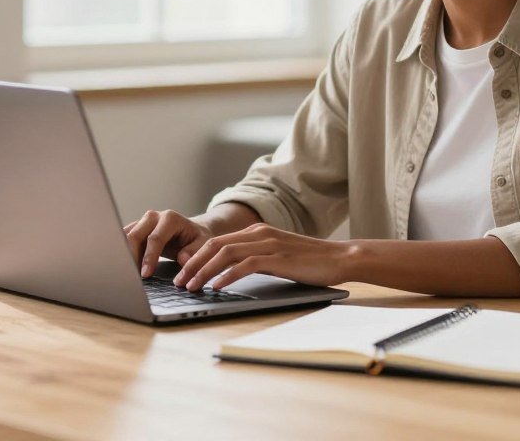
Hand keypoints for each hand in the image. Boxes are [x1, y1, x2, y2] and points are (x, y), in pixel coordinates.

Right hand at [123, 209, 214, 278]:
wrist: (192, 231)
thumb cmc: (197, 239)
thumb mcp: (203, 245)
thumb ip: (194, 252)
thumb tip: (183, 259)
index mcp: (170, 218)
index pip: (155, 238)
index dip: (149, 257)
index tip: (146, 274)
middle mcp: (154, 216)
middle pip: (135, 235)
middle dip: (131, 256)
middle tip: (131, 276)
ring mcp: (143, 221)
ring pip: (126, 236)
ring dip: (124, 254)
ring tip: (126, 273)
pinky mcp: (137, 228)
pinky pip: (124, 238)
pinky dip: (122, 252)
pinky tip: (124, 266)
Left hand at [172, 223, 352, 291]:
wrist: (340, 258)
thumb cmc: (310, 262)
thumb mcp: (277, 256)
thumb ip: (256, 259)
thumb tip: (230, 274)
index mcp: (256, 231)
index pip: (217, 241)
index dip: (196, 256)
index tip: (183, 272)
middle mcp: (259, 233)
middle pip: (215, 245)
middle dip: (193, 264)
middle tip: (179, 281)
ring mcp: (268, 244)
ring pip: (225, 254)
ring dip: (204, 271)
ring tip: (191, 286)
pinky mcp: (277, 258)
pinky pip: (244, 265)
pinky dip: (226, 276)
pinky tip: (216, 287)